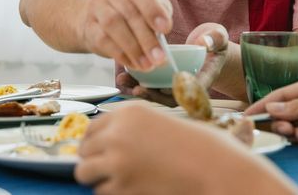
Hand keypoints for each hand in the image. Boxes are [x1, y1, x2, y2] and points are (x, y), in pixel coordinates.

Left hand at [75, 103, 297, 194]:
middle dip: (94, 160)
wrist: (214, 166)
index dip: (94, 141)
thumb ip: (130, 128)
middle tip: (111, 169)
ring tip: (117, 181)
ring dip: (98, 178)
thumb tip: (100, 142)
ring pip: (84, 171)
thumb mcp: (159, 122)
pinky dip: (112, 193)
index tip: (100, 151)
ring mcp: (117, 159)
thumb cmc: (195, 145)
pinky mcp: (121, 185)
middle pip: (83, 149)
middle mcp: (117, 132)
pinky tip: (132, 189)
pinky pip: (100, 191)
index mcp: (128, 112)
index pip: (91, 127)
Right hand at [82, 0, 172, 70]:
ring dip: (133, 48)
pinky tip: (133, 63)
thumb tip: (164, 29)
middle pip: (128, 12)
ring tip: (148, 64)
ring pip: (113, 25)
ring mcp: (95, 5)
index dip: (153, 9)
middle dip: (146, 38)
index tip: (165, 29)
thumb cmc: (133, 8)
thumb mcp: (152, 4)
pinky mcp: (88, 25)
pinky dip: (121, 54)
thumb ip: (160, 11)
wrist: (98, 15)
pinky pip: (103, 40)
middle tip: (159, 57)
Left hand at [115, 23, 228, 106]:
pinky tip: (123, 75)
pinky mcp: (165, 81)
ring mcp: (175, 85)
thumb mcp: (218, 37)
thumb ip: (214, 39)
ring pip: (158, 94)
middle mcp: (188, 86)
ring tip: (123, 81)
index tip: (168, 85)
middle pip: (172, 97)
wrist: (209, 46)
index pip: (195, 88)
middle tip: (138, 90)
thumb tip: (204, 42)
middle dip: (153, 95)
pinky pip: (151, 86)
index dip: (182, 90)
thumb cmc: (215, 42)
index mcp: (205, 77)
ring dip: (140, 90)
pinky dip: (137, 82)